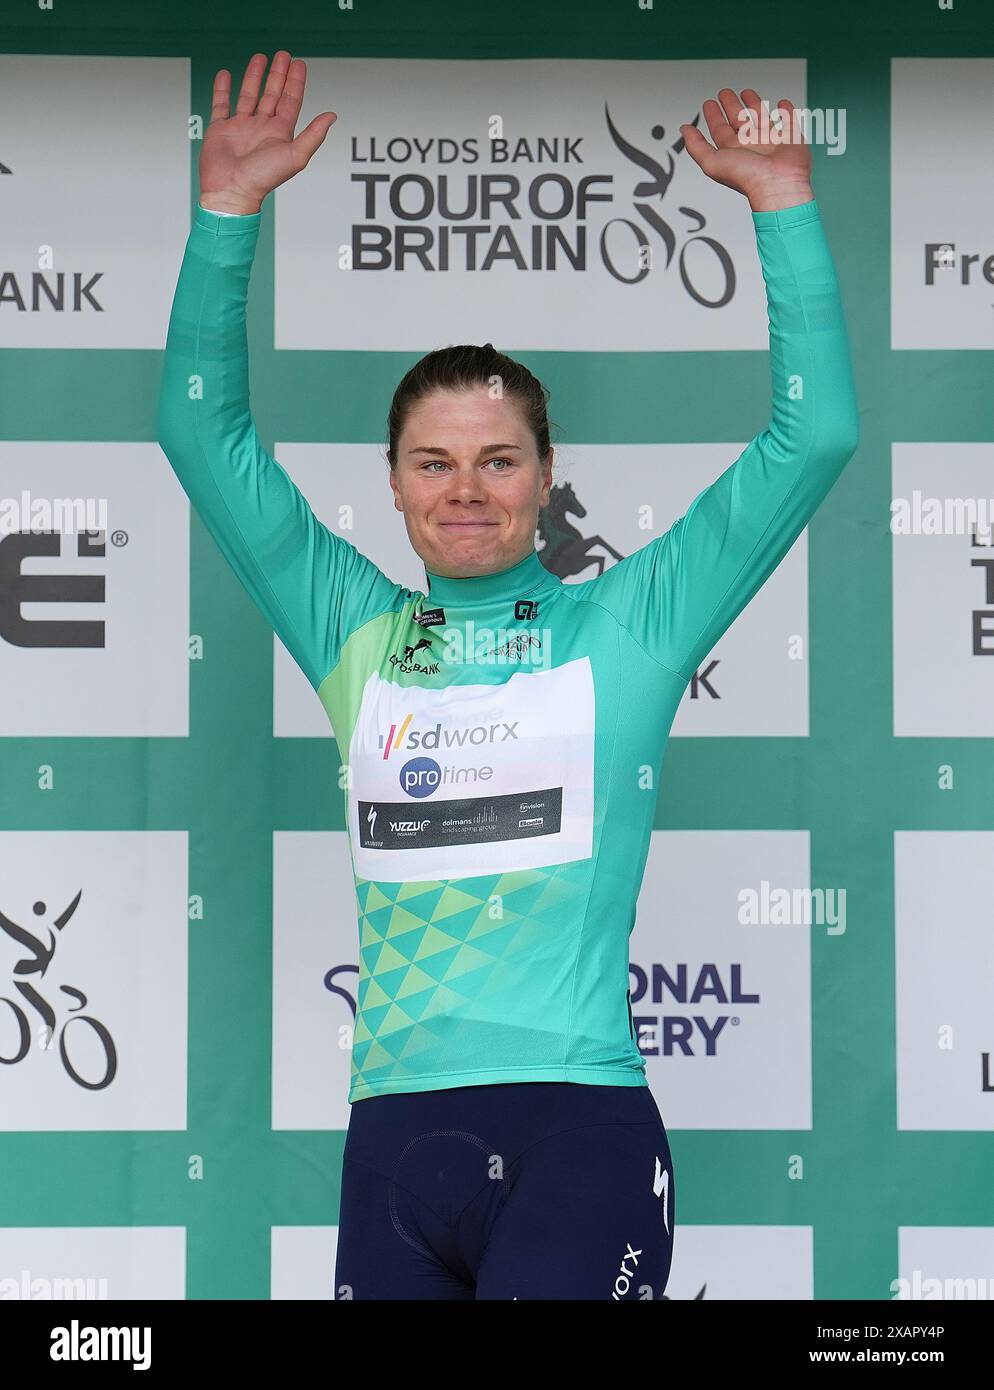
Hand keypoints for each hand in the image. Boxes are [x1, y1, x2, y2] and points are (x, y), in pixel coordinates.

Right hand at [199, 50, 337, 213]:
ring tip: (260, 58)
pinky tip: (226, 75)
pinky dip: (222, 89)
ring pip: (249, 95)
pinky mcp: (221, 129)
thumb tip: (332, 116)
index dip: (296, 82)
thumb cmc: (263, 179)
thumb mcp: (296, 155)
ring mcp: (241, 127)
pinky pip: (221, 104)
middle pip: (272, 94)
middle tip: (283, 55)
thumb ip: (314, 134)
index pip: (290, 101)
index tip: (299, 64)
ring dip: (255, 76)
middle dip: (278, 74)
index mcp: (280, 134)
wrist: (231, 191)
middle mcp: (261, 128)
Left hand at [680, 88, 812, 210]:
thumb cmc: (747, 177)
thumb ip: (696, 146)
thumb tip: (684, 130)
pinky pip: (787, 120)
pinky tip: (781, 104)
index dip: (713, 115)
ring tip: (747, 92)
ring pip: (759, 116)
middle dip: (730, 105)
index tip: (709, 104)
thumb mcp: (711, 162)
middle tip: (725, 93)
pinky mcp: (789, 136)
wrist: (777, 183)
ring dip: (753, 103)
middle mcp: (750, 144)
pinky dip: (785, 111)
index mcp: (732, 150)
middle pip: (738, 119)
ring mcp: (769, 140)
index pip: (719, 128)